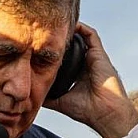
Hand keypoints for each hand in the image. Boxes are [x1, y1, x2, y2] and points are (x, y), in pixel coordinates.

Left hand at [45, 23, 137, 137]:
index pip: (65, 58)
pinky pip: (90, 34)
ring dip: (68, 30)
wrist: (106, 113)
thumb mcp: (61, 101)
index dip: (54, 52)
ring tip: (53, 24)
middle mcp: (86, 64)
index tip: (39, 47)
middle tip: (42, 31)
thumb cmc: (87, 111)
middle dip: (59, 38)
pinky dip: (80, 27)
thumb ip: (48, 97)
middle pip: (72, 45)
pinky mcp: (99, 53)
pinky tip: (67, 24)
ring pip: (80, 37)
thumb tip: (32, 94)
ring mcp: (93, 57)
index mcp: (78, 74)